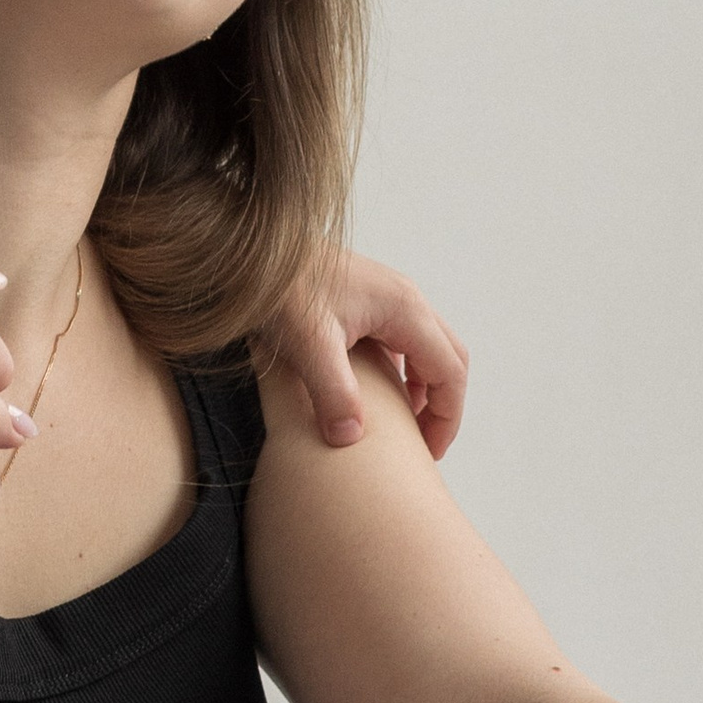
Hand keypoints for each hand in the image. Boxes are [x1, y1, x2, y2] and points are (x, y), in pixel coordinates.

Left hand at [274, 251, 467, 458]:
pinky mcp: (366, 299)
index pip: (449, 371)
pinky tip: (375, 393)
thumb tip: (350, 438)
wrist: (253, 249)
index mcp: (404, 309)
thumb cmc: (281, 287)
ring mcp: (386, 296)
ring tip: (402, 426)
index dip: (445, 417)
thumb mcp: (308, 343)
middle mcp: (405, 299)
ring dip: (422, 387)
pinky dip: (402, 371)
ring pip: (426, 348)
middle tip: (422, 446)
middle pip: (447, 358)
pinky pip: (402, 339)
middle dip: (441, 405)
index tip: (428, 453)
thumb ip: (332, 392)